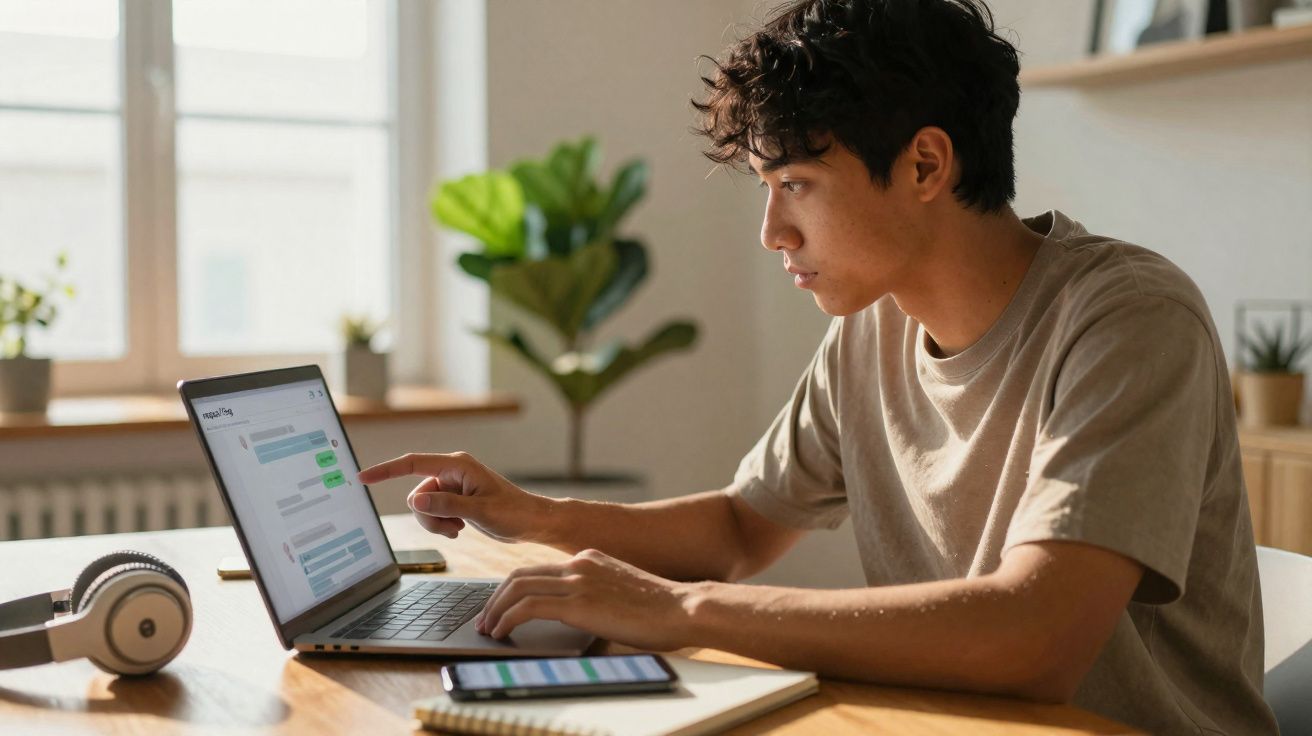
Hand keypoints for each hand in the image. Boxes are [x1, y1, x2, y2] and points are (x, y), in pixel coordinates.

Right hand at [357, 452, 551, 542]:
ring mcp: (453, 486)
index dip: (385, 470)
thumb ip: (447, 505)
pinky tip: (462, 527)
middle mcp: (452, 472)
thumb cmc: (514, 513)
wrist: (532, 522)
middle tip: (454, 526)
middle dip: (429, 516)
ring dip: (436, 523)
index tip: (362, 478)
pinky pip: (434, 513)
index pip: (412, 464)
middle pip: (417, 495)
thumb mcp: (480, 511)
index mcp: (457, 466)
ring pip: (424, 507)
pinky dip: (442, 524)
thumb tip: (416, 501)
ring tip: (460, 527)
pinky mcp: (455, 499)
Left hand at [475, 548, 693, 651]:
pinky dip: (508, 619)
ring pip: (517, 587)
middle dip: (495, 598)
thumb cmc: (662, 610)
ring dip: (496, 609)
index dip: (513, 589)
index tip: (502, 607)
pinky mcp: (578, 602)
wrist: (683, 608)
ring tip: (489, 629)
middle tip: (486, 619)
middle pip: (519, 574)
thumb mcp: (623, 595)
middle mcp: (579, 563)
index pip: (538, 570)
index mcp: (589, 559)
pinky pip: (528, 607)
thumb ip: (598, 599)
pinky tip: (503, 633)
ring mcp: (578, 580)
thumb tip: (579, 621)